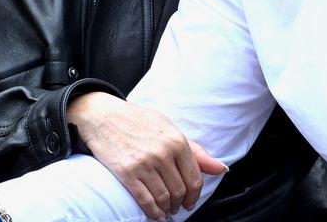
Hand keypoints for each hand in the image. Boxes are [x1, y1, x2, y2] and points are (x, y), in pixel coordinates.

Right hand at [68, 92, 225, 220]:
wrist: (105, 115)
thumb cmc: (140, 121)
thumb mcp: (169, 128)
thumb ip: (196, 151)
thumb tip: (222, 169)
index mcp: (176, 140)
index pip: (194, 179)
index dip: (195, 196)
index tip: (191, 202)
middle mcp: (163, 152)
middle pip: (180, 191)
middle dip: (181, 204)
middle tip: (177, 207)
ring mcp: (144, 163)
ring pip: (164, 199)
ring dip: (167, 209)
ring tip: (166, 210)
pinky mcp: (127, 173)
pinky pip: (146, 201)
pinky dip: (153, 213)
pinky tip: (155, 214)